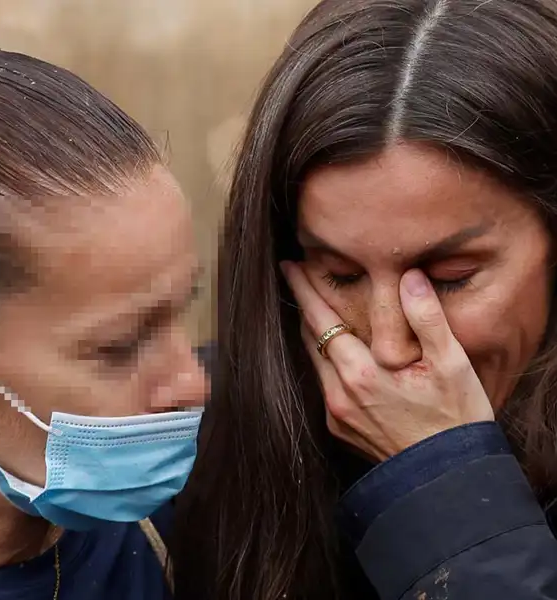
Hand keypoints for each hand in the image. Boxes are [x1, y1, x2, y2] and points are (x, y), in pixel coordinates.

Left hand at [281, 261, 494, 460]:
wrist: (447, 477)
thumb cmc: (454, 419)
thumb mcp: (451, 364)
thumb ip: (427, 317)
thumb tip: (409, 277)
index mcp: (362, 373)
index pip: (321, 320)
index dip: (304, 290)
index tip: (290, 267)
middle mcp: (339, 394)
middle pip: (310, 338)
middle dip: (304, 305)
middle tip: (299, 278)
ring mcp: (336, 414)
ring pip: (314, 361)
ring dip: (312, 332)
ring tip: (314, 307)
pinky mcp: (339, 428)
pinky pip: (322, 384)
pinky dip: (324, 361)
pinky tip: (334, 350)